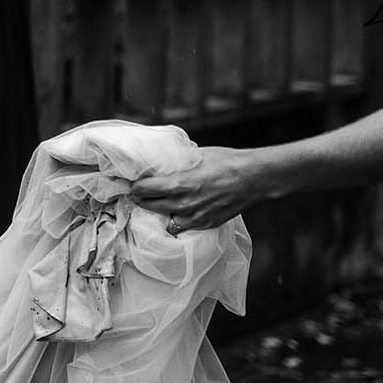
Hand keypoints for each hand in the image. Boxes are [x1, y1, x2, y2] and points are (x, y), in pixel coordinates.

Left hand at [128, 146, 265, 233]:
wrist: (254, 178)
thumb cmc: (226, 161)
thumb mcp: (195, 155)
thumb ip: (176, 162)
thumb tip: (159, 161)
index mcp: (180, 184)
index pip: (144, 189)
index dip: (134, 186)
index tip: (129, 182)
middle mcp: (185, 203)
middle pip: (149, 205)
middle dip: (140, 198)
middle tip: (135, 193)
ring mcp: (196, 217)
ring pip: (163, 220)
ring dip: (155, 212)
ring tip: (152, 204)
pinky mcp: (206, 224)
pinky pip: (181, 228)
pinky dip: (174, 222)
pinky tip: (171, 215)